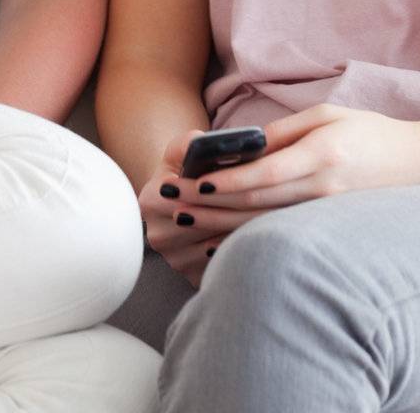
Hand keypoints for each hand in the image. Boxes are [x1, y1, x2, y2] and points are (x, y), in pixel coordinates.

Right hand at [138, 129, 267, 289]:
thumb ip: (190, 142)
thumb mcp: (182, 149)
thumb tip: (208, 144)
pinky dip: (242, 249)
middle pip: (205, 225)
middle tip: (268, 198)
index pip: (188, 197)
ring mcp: (175, 260)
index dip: (218, 189)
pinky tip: (259, 234)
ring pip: (218, 246)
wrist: (180, 198)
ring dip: (242, 232)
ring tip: (268, 215)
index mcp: (150, 202)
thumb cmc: (184, 169)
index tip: (247, 179)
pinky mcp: (192, 276)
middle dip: (235, 211)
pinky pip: (224, 264)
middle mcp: (158, 236)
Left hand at [167, 104, 419, 213]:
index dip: (230, 180)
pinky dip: (244, 237)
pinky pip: (278, 234)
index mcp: (323, 155)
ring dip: (220, 223)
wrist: (419, 167)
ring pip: (263, 224)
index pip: (267, 173)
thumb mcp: (328, 115)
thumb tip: (244, 146)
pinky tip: (216, 238)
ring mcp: (326, 215)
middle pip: (257, 202)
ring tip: (185, 218)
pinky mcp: (327, 229)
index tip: (197, 181)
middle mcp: (323, 190)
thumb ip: (285, 132)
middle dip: (212, 203)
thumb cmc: (370, 133)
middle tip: (175, 200)